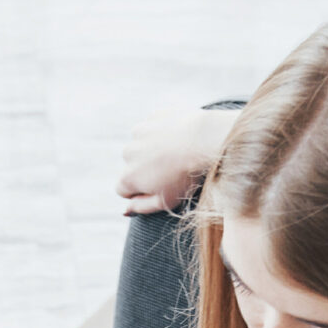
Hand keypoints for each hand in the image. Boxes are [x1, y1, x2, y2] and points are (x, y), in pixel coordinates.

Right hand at [116, 106, 236, 214]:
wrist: (205, 141)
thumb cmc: (186, 177)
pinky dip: (162, 133)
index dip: (139, 192)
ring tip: (176, 154)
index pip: (122, 189)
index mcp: (128, 177)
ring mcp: (139, 132)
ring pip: (141, 145)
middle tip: (170, 171)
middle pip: (131, 166)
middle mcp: (128, 153)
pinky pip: (153, 128)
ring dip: (152, 150)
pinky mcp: (153, 117)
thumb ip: (141, 207)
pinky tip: (179, 139)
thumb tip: (125, 210)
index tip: (157, 189)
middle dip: (145, 169)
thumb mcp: (165, 201)